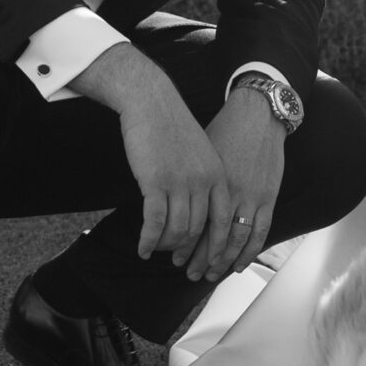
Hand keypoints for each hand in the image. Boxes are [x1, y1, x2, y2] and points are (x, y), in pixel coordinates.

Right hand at [71, 46, 229, 263]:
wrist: (151, 101)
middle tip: (180, 264)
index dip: (216, 247)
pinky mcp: (156, 183)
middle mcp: (204, 182)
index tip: (210, 262)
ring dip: (166, 247)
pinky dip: (148, 240)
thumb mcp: (199, 153)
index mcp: (218, 175)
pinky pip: (154, 223)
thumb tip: (198, 210)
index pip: (223, 222)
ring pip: (177, 231)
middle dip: (190, 253)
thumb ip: (204, 180)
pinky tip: (142, 249)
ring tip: (157, 252)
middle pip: (199, 231)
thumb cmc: (172, 127)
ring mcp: (180, 183)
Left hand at [183, 90, 286, 283]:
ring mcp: (251, 196)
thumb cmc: (224, 130)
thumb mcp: (199, 153)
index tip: (172, 258)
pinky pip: (260, 230)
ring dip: (223, 261)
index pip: (194, 222)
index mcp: (207, 182)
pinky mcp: (268, 196)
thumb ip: (190, 179)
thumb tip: (171, 198)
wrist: (256, 113)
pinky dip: (249, 251)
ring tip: (210, 275)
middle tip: (189, 273)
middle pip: (212, 235)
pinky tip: (238, 265)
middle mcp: (227, 192)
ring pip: (235, 238)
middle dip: (200, 258)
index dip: (183, 244)